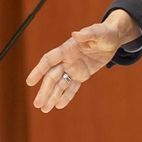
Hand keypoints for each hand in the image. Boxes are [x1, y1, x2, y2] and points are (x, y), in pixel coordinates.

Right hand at [25, 10, 140, 112]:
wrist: (112, 39)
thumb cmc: (104, 33)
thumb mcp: (98, 33)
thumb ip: (87, 34)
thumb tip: (75, 34)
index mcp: (67, 49)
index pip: (49, 60)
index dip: (38, 70)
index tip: (29, 82)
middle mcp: (67, 60)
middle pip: (52, 77)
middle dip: (44, 90)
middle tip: (37, 104)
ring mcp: (74, 68)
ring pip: (60, 84)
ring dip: (52, 96)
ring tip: (44, 109)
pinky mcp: (82, 75)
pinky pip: (72, 87)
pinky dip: (66, 96)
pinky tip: (58, 105)